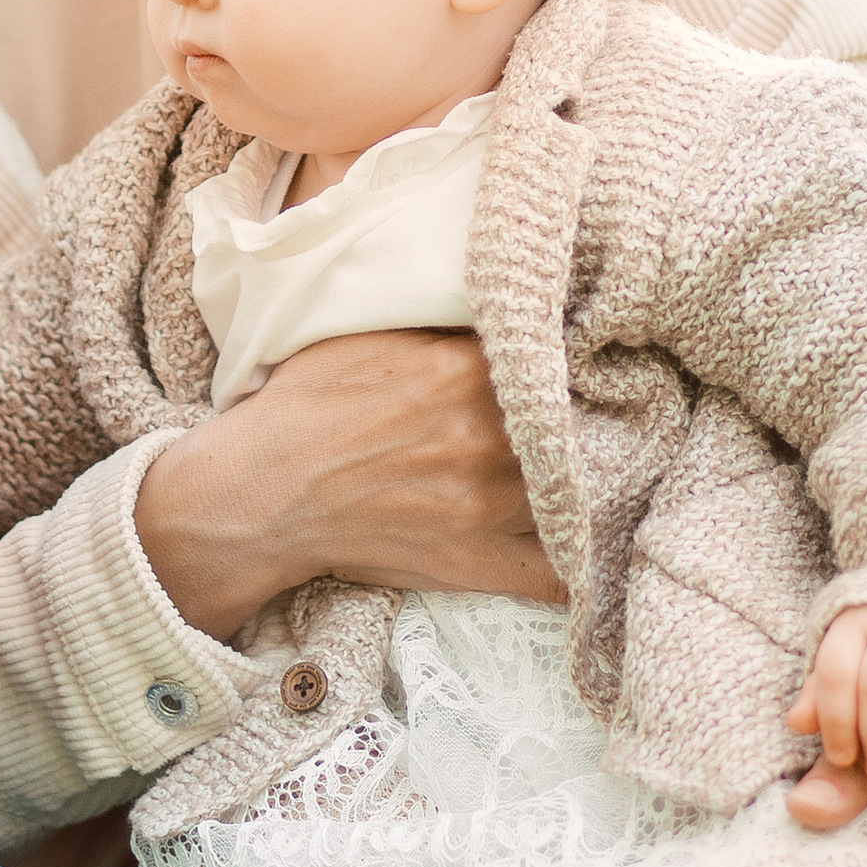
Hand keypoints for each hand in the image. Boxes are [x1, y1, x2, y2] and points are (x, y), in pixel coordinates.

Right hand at [133, 329, 558, 640]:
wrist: (261, 493)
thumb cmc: (307, 405)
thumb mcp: (369, 332)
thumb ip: (443, 318)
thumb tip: (505, 294)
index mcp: (461, 370)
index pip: (554, 346)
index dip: (574, 345)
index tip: (588, 345)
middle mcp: (485, 437)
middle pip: (578, 415)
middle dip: (591, 406)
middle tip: (605, 399)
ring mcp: (486, 506)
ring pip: (581, 485)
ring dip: (593, 470)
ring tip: (600, 455)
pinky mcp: (477, 562)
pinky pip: (559, 572)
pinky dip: (581, 556)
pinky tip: (588, 532)